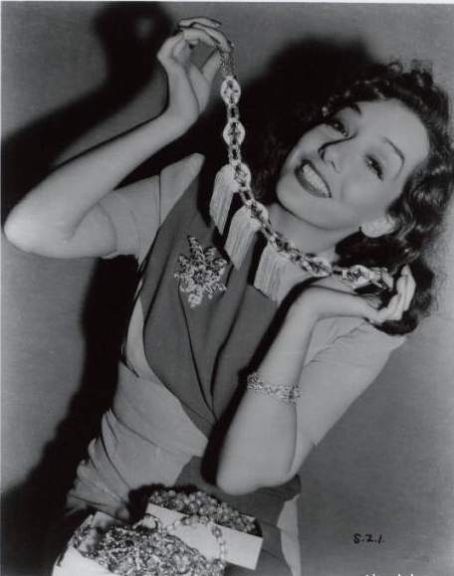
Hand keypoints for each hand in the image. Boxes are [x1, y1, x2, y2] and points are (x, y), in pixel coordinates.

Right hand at [157, 17, 229, 130]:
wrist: (185, 116)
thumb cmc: (192, 101)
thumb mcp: (207, 77)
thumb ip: (212, 62)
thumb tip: (222, 49)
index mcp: (183, 56)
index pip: (191, 32)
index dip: (207, 29)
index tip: (224, 37)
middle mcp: (176, 53)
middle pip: (185, 25)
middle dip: (205, 23)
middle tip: (220, 29)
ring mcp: (171, 56)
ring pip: (184, 28)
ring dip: (204, 29)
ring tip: (219, 39)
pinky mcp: (170, 61)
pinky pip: (179, 37)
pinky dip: (197, 34)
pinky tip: (210, 42)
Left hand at [296, 265, 415, 325]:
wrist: (310, 298)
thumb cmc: (325, 289)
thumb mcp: (351, 277)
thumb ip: (369, 277)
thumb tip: (386, 272)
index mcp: (369, 301)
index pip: (395, 296)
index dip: (401, 282)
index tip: (400, 269)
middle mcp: (371, 308)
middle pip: (401, 304)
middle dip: (409, 287)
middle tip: (407, 273)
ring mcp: (368, 311)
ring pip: (399, 310)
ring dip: (405, 294)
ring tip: (402, 280)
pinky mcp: (364, 312)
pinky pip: (388, 314)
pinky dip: (395, 303)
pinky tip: (394, 292)